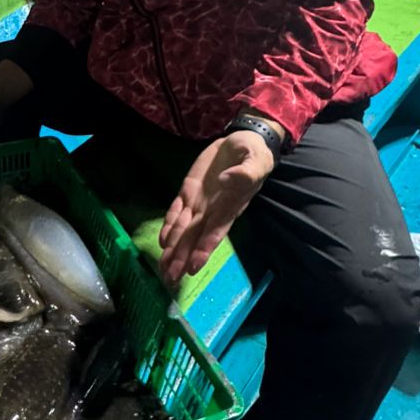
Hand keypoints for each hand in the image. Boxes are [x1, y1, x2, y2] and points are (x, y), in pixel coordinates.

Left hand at [158, 131, 275, 285]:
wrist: (243, 141)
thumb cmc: (254, 153)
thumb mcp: (256, 159)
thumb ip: (245, 172)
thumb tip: (227, 179)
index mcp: (230, 205)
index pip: (215, 231)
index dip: (204, 248)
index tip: (193, 267)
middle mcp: (213, 209)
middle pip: (195, 237)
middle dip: (182, 258)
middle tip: (170, 279)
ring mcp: (200, 201)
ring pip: (183, 229)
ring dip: (173, 249)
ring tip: (163, 269)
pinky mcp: (189, 190)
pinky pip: (176, 210)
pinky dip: (168, 225)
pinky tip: (162, 241)